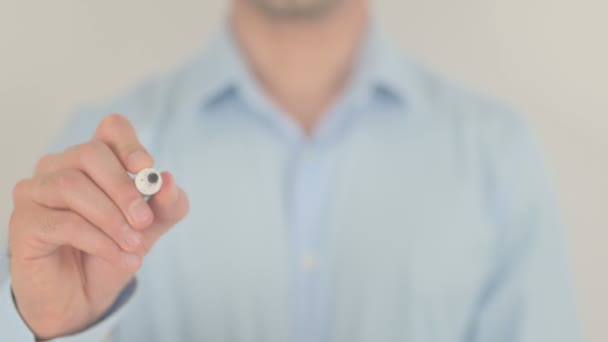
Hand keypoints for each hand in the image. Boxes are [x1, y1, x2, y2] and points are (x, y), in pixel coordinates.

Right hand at [9, 114, 188, 338]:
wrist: (83, 297)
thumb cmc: (113, 250)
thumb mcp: (150, 228)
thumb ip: (167, 205)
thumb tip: (168, 180)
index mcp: (95, 160)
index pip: (111, 128)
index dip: (129, 143)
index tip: (145, 168)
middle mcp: (61, 166)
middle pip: (91, 153)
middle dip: (123, 189)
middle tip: (144, 220)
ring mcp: (37, 191)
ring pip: (72, 186)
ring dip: (111, 219)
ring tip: (134, 246)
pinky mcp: (24, 222)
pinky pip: (63, 223)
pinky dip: (100, 242)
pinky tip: (121, 258)